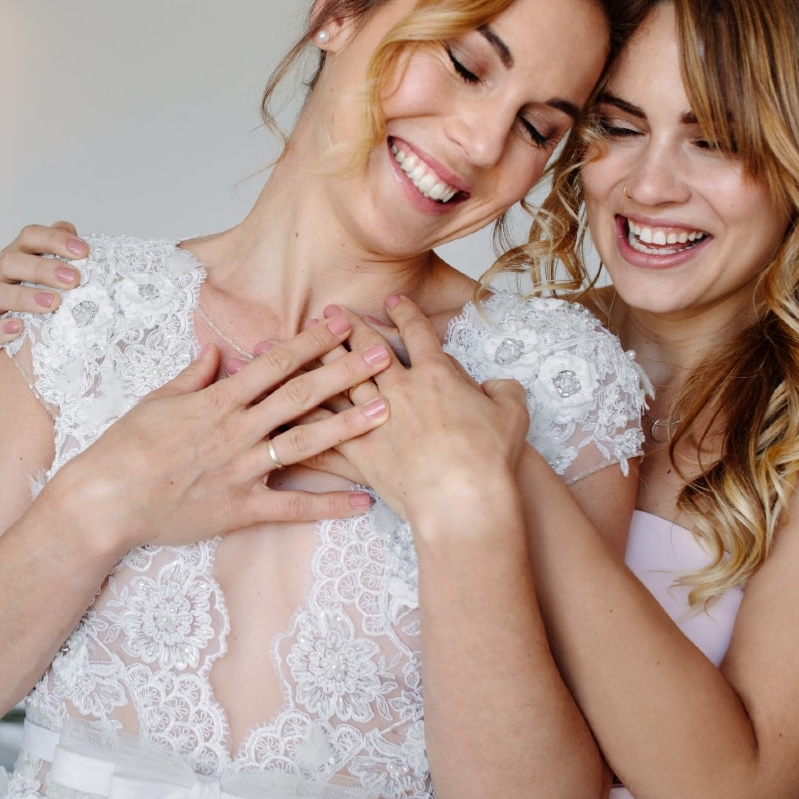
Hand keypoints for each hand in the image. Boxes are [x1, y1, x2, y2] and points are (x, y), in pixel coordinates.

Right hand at [0, 221, 84, 352]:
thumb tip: (83, 246)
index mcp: (15, 257)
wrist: (15, 347)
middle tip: (73, 279)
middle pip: (11, 261)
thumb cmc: (38, 309)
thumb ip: (65, 260)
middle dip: (43, 269)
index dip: (55, 240)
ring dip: (25, 297)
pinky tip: (18, 329)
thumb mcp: (53, 282)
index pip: (30, 237)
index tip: (83, 252)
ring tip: (52, 304)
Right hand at [48, 313, 394, 552]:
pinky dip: (328, 505)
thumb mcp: (157, 401)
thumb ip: (193, 375)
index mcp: (217, 401)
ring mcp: (241, 470)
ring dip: (347, 426)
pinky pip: (291, 507)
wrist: (105, 500)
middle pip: (299, 395)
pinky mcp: (240, 509)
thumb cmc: (126, 449)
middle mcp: (236, 431)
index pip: (273, 363)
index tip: (341, 322)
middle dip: (344, 372)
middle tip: (382, 355)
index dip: (310, 341)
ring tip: (385, 411)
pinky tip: (362, 501)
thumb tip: (215, 350)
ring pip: (303, 443)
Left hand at [315, 298, 528, 523]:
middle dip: (347, 327)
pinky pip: (327, 431)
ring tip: (299, 344)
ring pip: (340, 381)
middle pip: (367, 350)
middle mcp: (400, 390)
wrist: (464, 498)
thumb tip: (497, 386)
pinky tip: (286, 408)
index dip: (405, 313)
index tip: (393, 299)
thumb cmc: (491, 459)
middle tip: (328, 311)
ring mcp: (375, 419)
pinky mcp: (361, 453)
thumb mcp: (513, 415)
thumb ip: (505, 392)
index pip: (418, 334)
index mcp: (436, 375)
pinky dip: (305, 418)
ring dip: (318, 359)